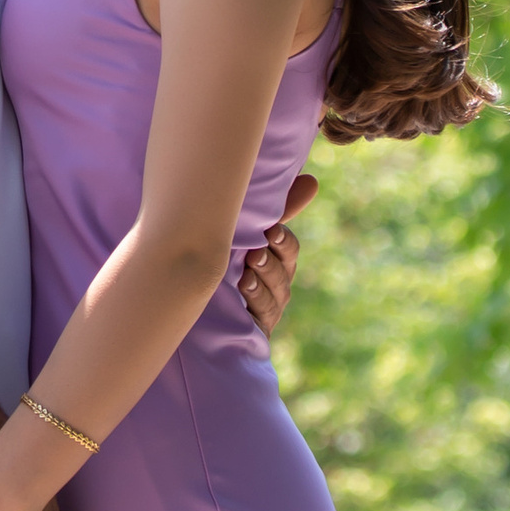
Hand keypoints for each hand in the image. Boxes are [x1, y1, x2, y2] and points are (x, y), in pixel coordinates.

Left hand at [237, 172, 317, 336]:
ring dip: (262, 285)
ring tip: (247, 275)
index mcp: (275, 259)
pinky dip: (254, 305)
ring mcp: (267, 309)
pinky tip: (242, 294)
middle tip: (256, 253)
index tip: (272, 232)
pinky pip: (262, 318)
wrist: (196, 302)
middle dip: (271, 265)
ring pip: (274, 298)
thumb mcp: (245, 235)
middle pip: (283, 275)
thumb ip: (277, 211)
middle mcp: (275, 285)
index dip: (283, 242)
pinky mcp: (255, 329)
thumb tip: (312, 181)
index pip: (289, 250)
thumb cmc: (226, 260)